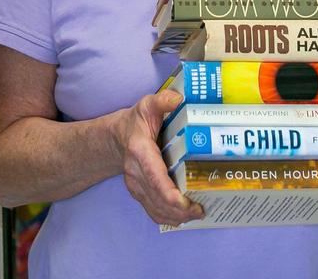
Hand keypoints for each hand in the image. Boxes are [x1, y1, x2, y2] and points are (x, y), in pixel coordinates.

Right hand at [115, 89, 203, 226]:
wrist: (117, 137)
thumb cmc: (137, 121)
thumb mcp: (148, 105)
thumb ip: (163, 101)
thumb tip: (179, 99)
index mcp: (140, 152)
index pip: (155, 178)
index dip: (169, 194)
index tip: (185, 202)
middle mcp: (135, 173)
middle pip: (157, 199)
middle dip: (179, 210)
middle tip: (201, 211)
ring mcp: (136, 185)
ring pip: (154, 209)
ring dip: (175, 217)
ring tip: (197, 215)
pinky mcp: (139, 193)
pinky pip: (152, 210)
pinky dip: (167, 218)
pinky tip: (183, 219)